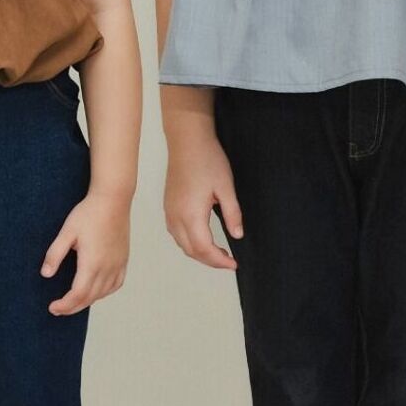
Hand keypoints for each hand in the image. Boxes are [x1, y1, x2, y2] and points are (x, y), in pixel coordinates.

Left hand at [41, 189, 129, 315]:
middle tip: (58, 309)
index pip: (77, 294)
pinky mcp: (123, 260)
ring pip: (102, 294)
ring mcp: (117, 265)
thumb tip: (45, 274)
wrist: (113, 199)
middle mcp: (107, 268)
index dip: (64, 305)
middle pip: (89, 298)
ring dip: (87, 301)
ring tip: (73, 302)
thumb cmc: (89, 213)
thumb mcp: (67, 232)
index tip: (53, 307)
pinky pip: (115, 284)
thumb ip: (55, 254)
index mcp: (92, 263)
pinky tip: (95, 292)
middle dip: (72, 307)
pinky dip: (104, 293)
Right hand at [164, 132, 242, 269]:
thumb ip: (232, 214)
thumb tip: (237, 235)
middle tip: (228, 261)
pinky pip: (177, 235)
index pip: (204, 249)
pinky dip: (190, 244)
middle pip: (192, 251)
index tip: (233, 264)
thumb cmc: (207, 160)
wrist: (187, 142)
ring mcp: (170, 213)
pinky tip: (202, 240)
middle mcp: (176, 218)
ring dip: (200, 253)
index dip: (219, 261)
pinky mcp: (168, 208)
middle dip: (210, 261)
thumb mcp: (226, 187)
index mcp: (191, 214)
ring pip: (183, 245)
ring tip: (218, 253)